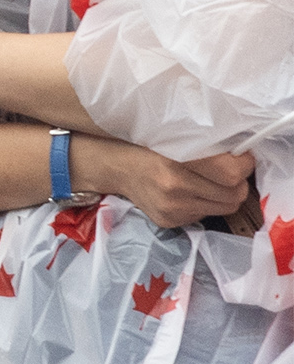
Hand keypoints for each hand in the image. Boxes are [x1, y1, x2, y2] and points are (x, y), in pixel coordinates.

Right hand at [75, 137, 253, 230]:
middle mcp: (175, 190)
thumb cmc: (150, 149)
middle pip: (233, 195)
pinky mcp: (170, 222)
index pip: (232, 173)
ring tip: (210, 183)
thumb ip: (208, 150)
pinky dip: (204, 204)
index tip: (241, 158)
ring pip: (224, 208)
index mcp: (177, 164)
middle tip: (230, 173)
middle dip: (238, 184)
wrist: (117, 169)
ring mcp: (172, 210)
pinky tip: (189, 193)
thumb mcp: (177, 141)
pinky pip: (204, 215)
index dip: (244, 165)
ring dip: (224, 196)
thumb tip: (243, 159)